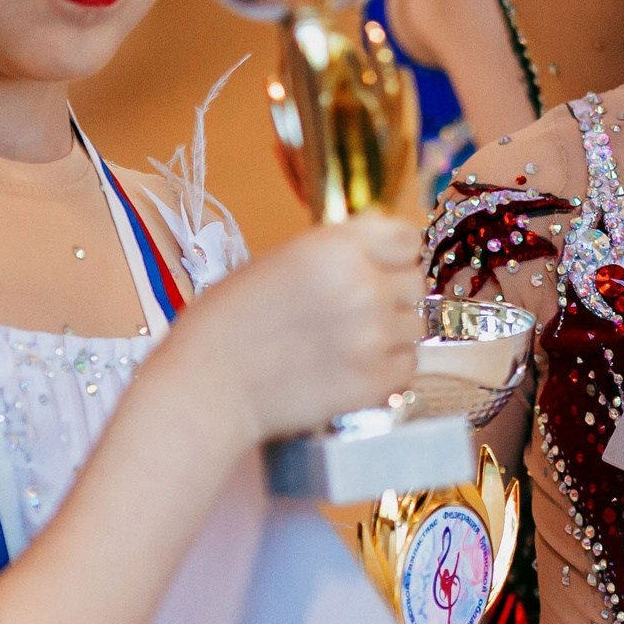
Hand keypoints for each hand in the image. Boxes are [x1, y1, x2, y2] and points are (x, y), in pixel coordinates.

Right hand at [151, 214, 422, 447]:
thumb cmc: (229, 321)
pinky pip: (408, 366)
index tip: (380, 267)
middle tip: (355, 312)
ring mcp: (375, 336)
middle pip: (415, 282)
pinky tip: (353, 369)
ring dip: (391, 333)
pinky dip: (388, 369)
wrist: (207, 386)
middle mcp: (365, 286)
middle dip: (392, 294)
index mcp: (338, 246)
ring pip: (414, 326)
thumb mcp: (280, 260)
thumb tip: (382, 242)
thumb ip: (336, 250)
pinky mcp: (375, 381)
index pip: (406, 238)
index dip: (393, 254)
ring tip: (348, 344)